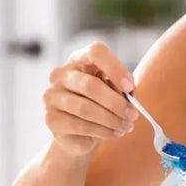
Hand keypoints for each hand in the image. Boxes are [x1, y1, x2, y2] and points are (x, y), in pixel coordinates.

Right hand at [43, 41, 138, 156]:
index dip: (115, 68)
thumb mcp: (113, 91)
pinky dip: (103, 131)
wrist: (79, 133)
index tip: (130, 88)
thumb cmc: (100, 105)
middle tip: (133, 115)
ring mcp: (52, 96)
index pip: (96, 52)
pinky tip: (115, 133)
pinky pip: (81, 126)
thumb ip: (121, 88)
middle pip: (90, 85)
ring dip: (112, 120)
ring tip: (127, 126)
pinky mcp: (52, 119)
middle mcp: (61, 75)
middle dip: (116, 103)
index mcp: (79, 60)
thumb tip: (130, 92)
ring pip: (86, 108)